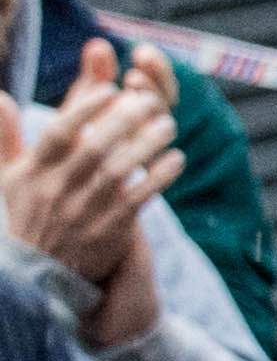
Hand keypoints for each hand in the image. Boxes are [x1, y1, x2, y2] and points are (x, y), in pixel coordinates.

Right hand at [2, 43, 177, 300]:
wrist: (39, 272)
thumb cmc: (29, 210)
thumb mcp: (9, 175)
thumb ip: (6, 135)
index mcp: (33, 171)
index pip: (57, 134)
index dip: (84, 109)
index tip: (110, 87)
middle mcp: (56, 190)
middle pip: (93, 149)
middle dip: (124, 121)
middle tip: (150, 100)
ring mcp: (84, 211)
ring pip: (119, 172)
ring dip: (147, 145)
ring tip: (169, 123)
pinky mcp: (110, 230)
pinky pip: (138, 199)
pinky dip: (158, 178)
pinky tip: (176, 158)